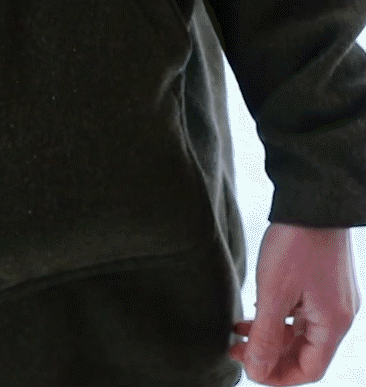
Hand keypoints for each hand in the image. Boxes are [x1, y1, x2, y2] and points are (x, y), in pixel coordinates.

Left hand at [229, 223, 360, 385]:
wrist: (310, 204)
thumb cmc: (295, 244)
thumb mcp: (274, 293)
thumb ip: (266, 335)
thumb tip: (257, 370)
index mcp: (333, 323)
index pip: (309, 369)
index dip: (278, 375)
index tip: (249, 367)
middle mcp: (336, 314)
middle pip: (303, 351)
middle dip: (269, 353)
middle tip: (237, 349)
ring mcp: (329, 298)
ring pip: (298, 331)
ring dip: (269, 334)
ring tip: (239, 330)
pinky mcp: (319, 283)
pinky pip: (299, 312)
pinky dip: (276, 316)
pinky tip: (255, 311)